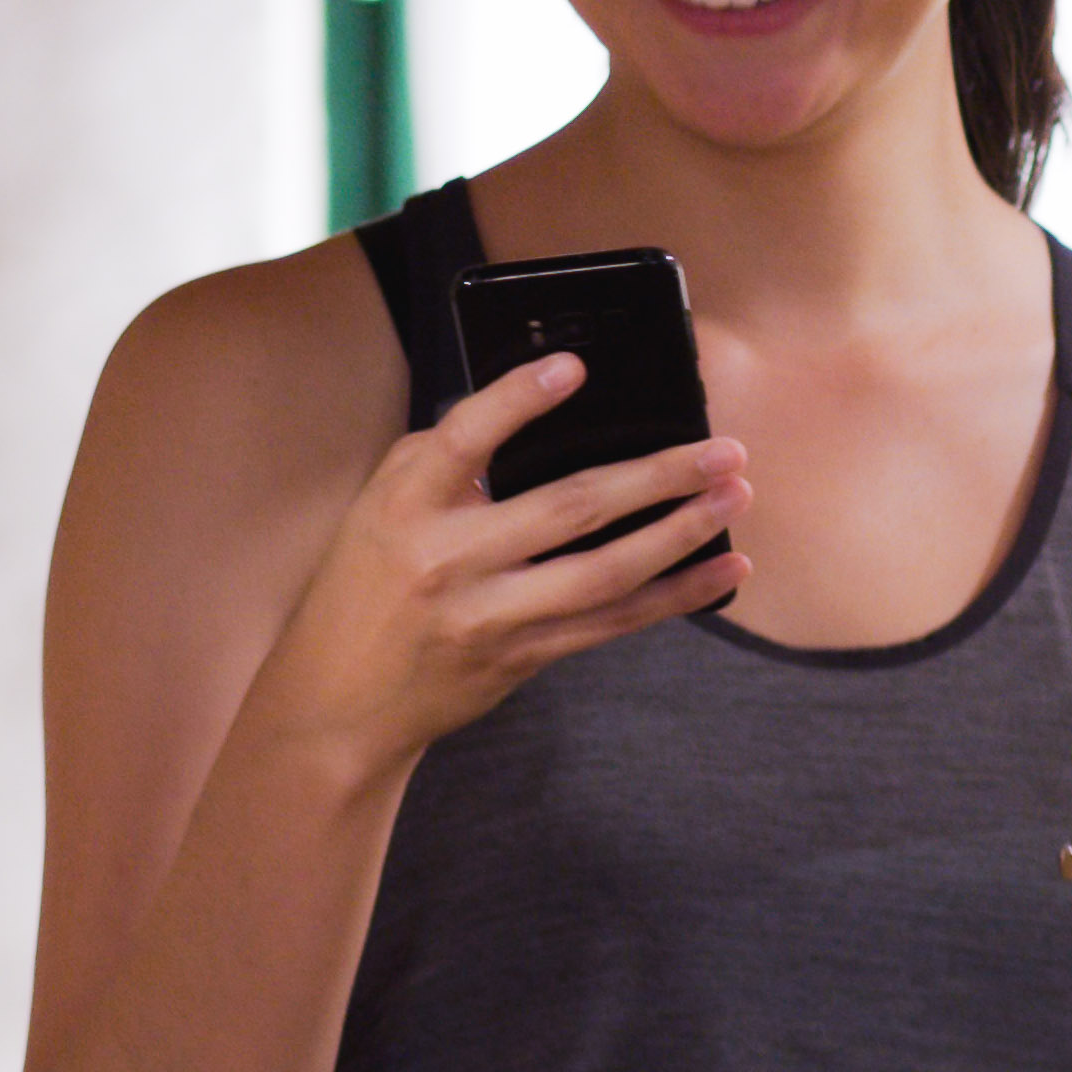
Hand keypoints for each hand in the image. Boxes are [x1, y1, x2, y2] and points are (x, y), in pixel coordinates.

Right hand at [244, 355, 748, 770]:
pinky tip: (721, 569)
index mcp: (404, 506)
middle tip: (722, 449)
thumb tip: (531, 408)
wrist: (337, 703)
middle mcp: (447, 561)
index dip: (517, 400)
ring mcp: (489, 616)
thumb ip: (444, 458)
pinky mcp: (521, 657)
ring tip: (734, 496)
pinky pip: (611, 624)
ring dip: (680, 533)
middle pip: (568, 508)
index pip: (462, 439)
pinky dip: (674, 596)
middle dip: (657, 475)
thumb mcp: (380, 507)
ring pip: (604, 573)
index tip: (573, 368)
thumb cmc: (365, 586)